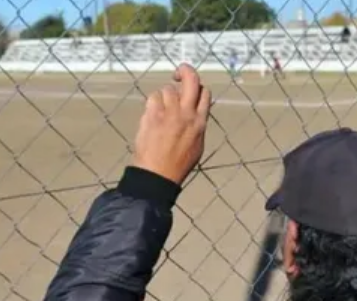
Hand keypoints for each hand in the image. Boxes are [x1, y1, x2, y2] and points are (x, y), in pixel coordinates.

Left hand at [132, 63, 211, 184]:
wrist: (158, 174)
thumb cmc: (176, 165)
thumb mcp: (197, 146)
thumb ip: (197, 125)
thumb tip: (196, 113)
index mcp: (200, 122)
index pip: (204, 92)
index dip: (197, 87)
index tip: (189, 89)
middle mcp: (187, 114)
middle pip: (191, 79)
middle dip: (185, 70)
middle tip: (178, 72)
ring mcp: (170, 113)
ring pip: (168, 89)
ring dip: (164, 97)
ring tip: (160, 112)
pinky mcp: (153, 115)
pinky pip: (153, 97)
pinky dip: (152, 104)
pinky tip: (152, 116)